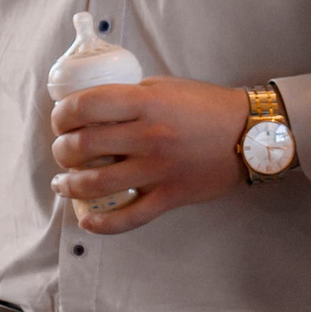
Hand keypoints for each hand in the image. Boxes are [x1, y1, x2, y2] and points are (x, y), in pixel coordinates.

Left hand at [50, 76, 257, 230]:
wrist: (250, 134)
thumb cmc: (207, 106)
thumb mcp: (165, 86)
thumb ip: (131, 96)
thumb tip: (94, 108)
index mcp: (145, 102)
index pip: (84, 106)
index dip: (61, 115)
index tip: (59, 120)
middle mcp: (147, 135)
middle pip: (81, 147)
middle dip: (60, 151)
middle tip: (62, 152)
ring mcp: (158, 169)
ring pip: (95, 184)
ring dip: (69, 186)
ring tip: (63, 183)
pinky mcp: (170, 196)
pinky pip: (128, 217)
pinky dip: (102, 224)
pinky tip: (88, 220)